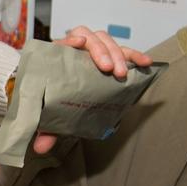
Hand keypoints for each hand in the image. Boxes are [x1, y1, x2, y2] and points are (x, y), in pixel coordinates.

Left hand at [32, 27, 152, 155]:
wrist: (56, 97)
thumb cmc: (49, 100)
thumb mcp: (46, 114)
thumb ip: (44, 128)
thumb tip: (41, 147)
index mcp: (56, 58)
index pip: (62, 42)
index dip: (70, 40)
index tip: (79, 44)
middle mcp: (75, 49)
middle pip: (89, 38)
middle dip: (101, 50)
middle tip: (109, 69)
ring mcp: (93, 52)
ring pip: (106, 41)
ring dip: (116, 53)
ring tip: (122, 73)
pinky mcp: (110, 57)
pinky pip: (123, 51)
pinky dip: (134, 55)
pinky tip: (145, 62)